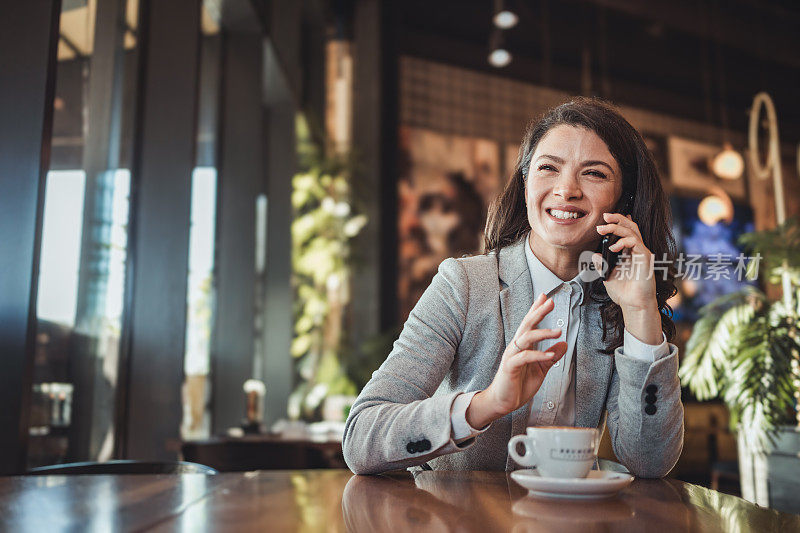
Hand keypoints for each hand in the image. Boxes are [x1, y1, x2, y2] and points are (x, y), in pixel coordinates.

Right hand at [466, 293, 567, 428]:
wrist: (503, 401)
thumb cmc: (518, 384)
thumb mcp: (541, 369)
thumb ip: (551, 356)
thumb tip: (564, 343)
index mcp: (523, 345)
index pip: (530, 323)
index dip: (536, 309)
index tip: (545, 297)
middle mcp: (516, 346)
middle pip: (527, 325)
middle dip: (538, 312)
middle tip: (550, 301)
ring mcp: (512, 355)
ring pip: (526, 337)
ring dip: (543, 333)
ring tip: (558, 331)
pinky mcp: (510, 366)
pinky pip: (525, 357)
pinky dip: (538, 354)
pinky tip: (550, 354)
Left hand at [593, 212, 657, 312]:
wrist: (633, 305)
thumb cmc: (623, 292)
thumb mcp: (607, 276)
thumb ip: (602, 265)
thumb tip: (594, 255)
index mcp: (629, 253)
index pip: (626, 232)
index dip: (617, 223)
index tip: (603, 221)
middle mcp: (637, 251)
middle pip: (631, 226)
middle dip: (617, 219)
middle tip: (604, 217)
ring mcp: (642, 253)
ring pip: (632, 231)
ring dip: (616, 228)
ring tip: (603, 230)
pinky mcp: (645, 258)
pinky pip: (635, 243)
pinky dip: (623, 242)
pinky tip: (612, 248)